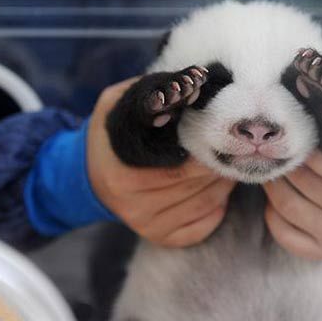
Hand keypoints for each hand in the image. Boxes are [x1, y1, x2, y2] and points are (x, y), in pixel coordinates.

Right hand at [87, 78, 235, 247]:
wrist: (89, 173)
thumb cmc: (111, 133)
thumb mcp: (118, 102)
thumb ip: (153, 93)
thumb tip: (194, 83)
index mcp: (124, 174)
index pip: (183, 167)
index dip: (208, 149)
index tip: (223, 131)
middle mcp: (134, 206)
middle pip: (200, 185)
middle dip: (222, 163)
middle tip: (232, 144)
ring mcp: (147, 225)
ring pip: (208, 203)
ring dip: (224, 181)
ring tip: (224, 161)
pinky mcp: (159, 237)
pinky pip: (204, 225)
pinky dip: (218, 206)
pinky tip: (214, 187)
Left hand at [263, 150, 321, 259]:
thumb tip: (297, 123)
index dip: (317, 158)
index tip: (300, 141)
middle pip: (308, 187)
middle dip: (285, 165)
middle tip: (272, 151)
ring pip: (290, 207)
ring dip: (272, 185)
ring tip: (269, 170)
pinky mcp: (319, 251)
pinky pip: (283, 232)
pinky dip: (270, 213)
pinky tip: (272, 200)